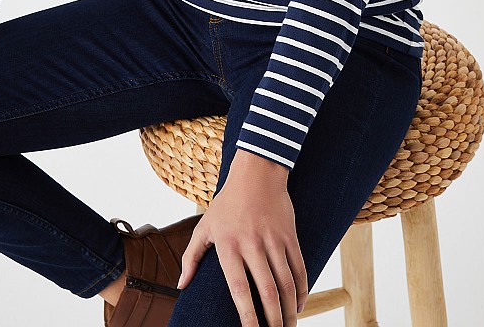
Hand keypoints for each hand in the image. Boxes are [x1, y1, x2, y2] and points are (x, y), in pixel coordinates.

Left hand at [177, 149, 308, 324]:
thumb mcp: (204, 227)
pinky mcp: (290, 235)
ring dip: (291, 311)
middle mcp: (253, 244)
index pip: (239, 289)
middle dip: (274, 321)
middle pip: (267, 292)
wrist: (257, 172)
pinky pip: (299, 267)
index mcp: (229, 246)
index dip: (247, 316)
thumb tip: (181, 286)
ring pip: (287, 283)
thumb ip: (191, 257)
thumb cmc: (227, 203)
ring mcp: (274, 240)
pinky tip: (299, 305)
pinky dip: (302, 289)